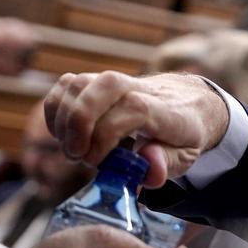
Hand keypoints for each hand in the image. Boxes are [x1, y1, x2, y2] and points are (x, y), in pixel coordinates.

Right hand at [44, 71, 228, 187]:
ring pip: (81, 83)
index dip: (107, 134)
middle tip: (78, 156)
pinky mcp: (100, 82)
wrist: (192, 102)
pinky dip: (56, 108)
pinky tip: (64, 134)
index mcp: (167, 110)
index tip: (97, 161)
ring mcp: (119, 82)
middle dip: (80, 122)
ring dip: (64, 119)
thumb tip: (149, 166)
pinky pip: (68, 85)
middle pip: (104, 85)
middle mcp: (141, 89)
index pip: (133, 107)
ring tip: (73, 148)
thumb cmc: (185, 133)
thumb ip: (168, 163)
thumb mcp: (187, 155)